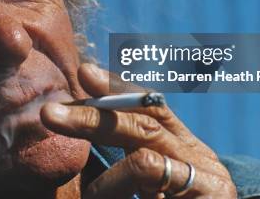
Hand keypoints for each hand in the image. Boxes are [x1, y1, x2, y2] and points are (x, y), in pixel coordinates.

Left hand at [41, 64, 236, 197]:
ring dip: (106, 184)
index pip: (151, 105)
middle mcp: (199, 157)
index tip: (84, 72)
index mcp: (184, 146)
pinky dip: (116, 193)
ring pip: (144, 161)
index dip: (118, 88)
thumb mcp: (156, 186)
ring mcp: (209, 181)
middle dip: (93, 117)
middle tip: (50, 114)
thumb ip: (132, 160)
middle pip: (142, 125)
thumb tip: (80, 128)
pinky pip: (153, 187)